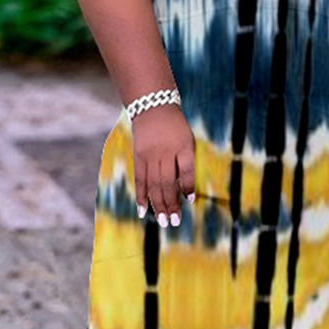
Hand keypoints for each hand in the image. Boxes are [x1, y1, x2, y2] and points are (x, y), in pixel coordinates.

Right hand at [132, 104, 195, 227]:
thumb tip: (184, 189)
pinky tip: (143, 211)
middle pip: (168, 182)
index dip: (188, 187)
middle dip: (171, 204)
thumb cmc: (175, 126)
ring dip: (158, 204)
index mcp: (182, 146)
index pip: (187, 170)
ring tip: (163, 221)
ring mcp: (150, 155)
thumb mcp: (187, 139)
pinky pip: (140, 180)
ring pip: (154, 184)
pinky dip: (141, 196)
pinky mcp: (138, 157)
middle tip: (174, 222)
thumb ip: (187, 161)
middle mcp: (165, 152)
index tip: (190, 200)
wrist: (153, 106)